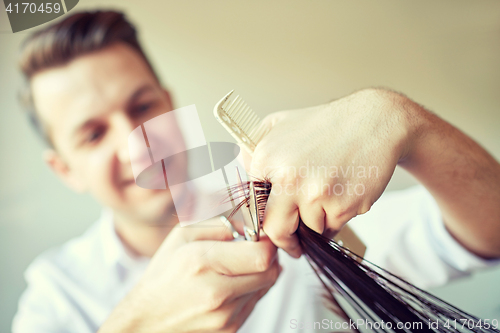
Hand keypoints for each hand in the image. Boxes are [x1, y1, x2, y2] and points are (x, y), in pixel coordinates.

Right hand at [99, 218, 280, 332]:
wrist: (146, 321)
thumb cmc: (164, 275)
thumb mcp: (183, 236)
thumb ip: (220, 224)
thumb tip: (250, 224)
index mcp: (201, 262)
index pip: (261, 254)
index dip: (267, 242)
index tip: (260, 236)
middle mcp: (216, 293)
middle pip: (270, 271)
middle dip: (267, 256)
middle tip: (253, 248)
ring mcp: (225, 316)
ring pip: (265, 287)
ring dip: (258, 274)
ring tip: (235, 268)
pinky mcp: (230, 329)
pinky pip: (254, 303)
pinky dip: (249, 290)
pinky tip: (229, 285)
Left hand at [250, 89, 414, 257]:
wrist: (374, 121)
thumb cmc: (326, 125)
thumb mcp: (279, 124)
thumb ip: (252, 150)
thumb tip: (239, 174)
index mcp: (268, 158)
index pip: (253, 206)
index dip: (261, 219)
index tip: (268, 226)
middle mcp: (289, 178)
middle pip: (275, 230)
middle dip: (284, 241)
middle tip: (291, 243)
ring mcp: (316, 194)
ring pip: (309, 230)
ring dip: (316, 223)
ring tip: (326, 198)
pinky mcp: (343, 205)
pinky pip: (333, 227)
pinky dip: (336, 219)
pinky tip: (341, 195)